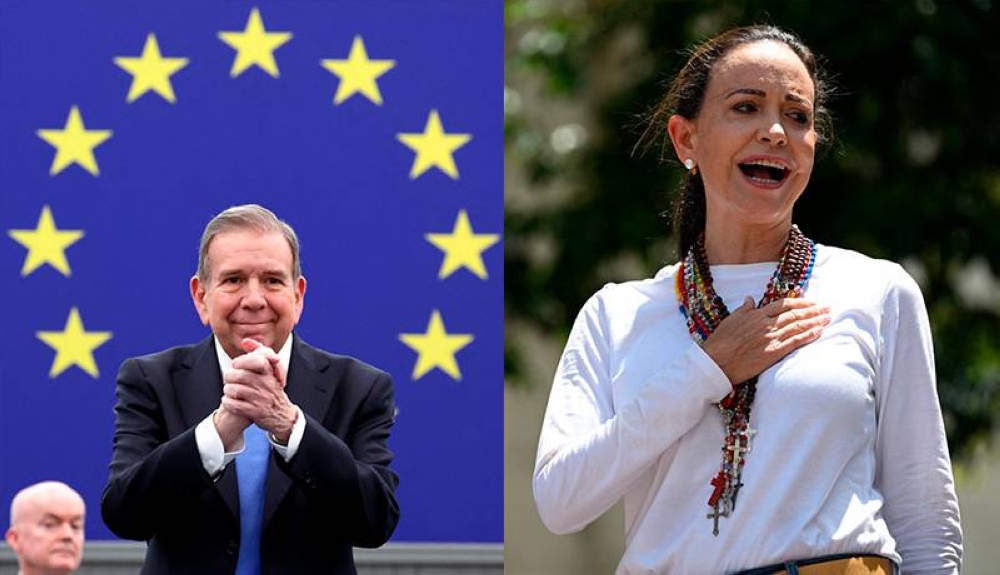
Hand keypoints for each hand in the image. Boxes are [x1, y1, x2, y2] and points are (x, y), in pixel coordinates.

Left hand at [221, 338, 297, 442]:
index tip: (235, 366)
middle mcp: (267, 384)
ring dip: (227, 390)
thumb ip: (259, 352)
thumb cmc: (272, 390)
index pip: (253, 360)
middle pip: (240, 375)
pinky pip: (235, 405)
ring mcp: (261, 398)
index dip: (239, 362)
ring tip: (228, 391)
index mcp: (270, 372)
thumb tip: (245, 341)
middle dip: (229, 377)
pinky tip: (229, 401)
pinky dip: (228, 403)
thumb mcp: (271, 370)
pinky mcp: (256, 412)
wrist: (284, 416)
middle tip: (228, 380)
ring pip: (235, 390)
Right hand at [702, 297, 829, 385]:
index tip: (812, 302)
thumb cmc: (720, 342)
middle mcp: (766, 324)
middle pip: (795, 314)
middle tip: (827, 308)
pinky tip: (819, 332)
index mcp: (756, 315)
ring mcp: (771, 338)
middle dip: (814, 310)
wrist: (716, 361)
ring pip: (798, 326)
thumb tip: (750, 299)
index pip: (784, 304)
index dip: (801, 302)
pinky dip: (808, 335)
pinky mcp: (773, 352)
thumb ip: (743, 309)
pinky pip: (795, 342)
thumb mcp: (730, 320)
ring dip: (815, 321)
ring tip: (828, 318)